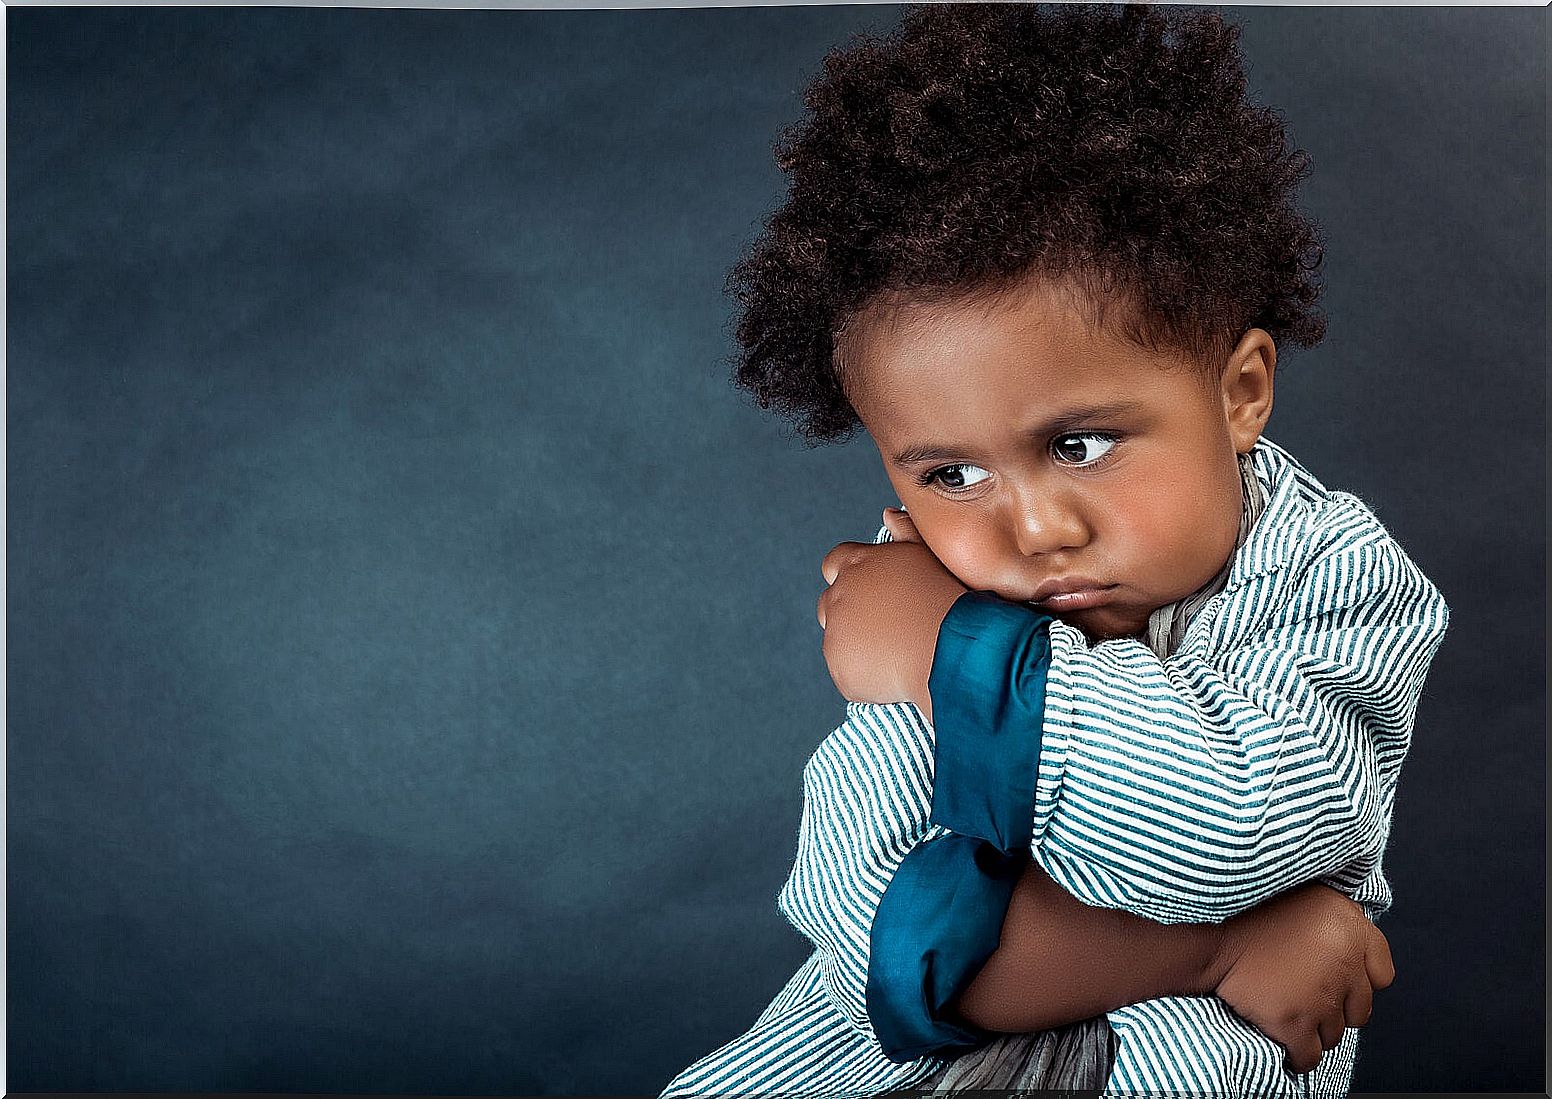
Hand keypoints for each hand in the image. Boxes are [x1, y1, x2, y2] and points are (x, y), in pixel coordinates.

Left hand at [817, 508, 966, 718]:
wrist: (953, 647)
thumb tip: (888, 514)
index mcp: (858, 564)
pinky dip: (865, 674)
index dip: (848, 577)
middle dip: (850, 613)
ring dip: (858, 645)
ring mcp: (836, 634)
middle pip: (830, 603)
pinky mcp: (840, 667)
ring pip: (838, 640)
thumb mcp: (929, 554)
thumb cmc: (948, 599)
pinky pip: (847, 672)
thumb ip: (905, 531)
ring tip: (898, 650)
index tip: (869, 592)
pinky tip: (895, 671)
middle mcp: (840, 595)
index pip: (834, 563)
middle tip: (887, 626)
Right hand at [1208, 882, 1394, 1074]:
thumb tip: (1353, 942)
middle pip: (1359, 1011)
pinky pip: (1308, 1056)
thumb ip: (1339, 918)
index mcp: (1350, 928)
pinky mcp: (1292, 1022)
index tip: (1340, 979)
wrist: (1209, 931)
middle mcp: (1344, 964)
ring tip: (1288, 1008)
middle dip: (1335, 1007)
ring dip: (1313, 1027)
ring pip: (1333, 1034)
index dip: (1359, 979)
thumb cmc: (1252, 910)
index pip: (1382, 975)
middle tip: (1307, 994)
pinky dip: (1298, 1054)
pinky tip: (1284, 1039)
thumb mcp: (1309, 894)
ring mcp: (1319, 998)